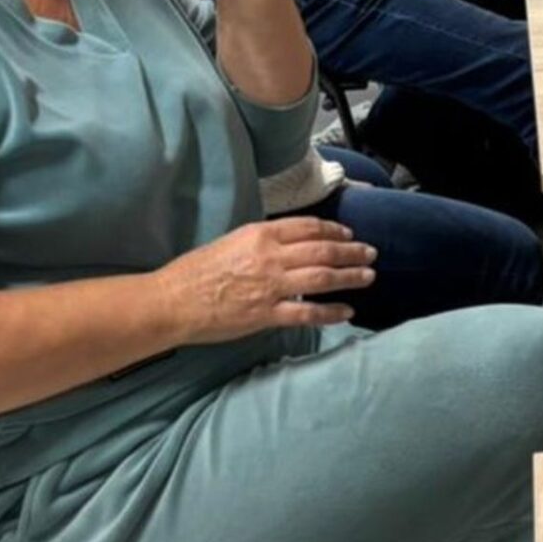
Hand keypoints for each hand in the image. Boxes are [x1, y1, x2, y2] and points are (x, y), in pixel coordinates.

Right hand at [155, 217, 376, 342]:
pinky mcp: (266, 314)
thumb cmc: (195, 271)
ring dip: (350, 276)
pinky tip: (347, 311)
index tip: (348, 233)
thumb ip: (262, 242)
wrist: (171, 301)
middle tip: (371, 252)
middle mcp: (271, 256)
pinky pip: (307, 313)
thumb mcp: (231, 241)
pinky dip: (331, 312)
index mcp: (260, 234)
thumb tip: (288, 245)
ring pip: (322, 278)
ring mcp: (270, 286)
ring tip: (368, 275)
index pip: (309, 227)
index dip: (334, 230)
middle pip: (323, 250)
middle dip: (351, 251)